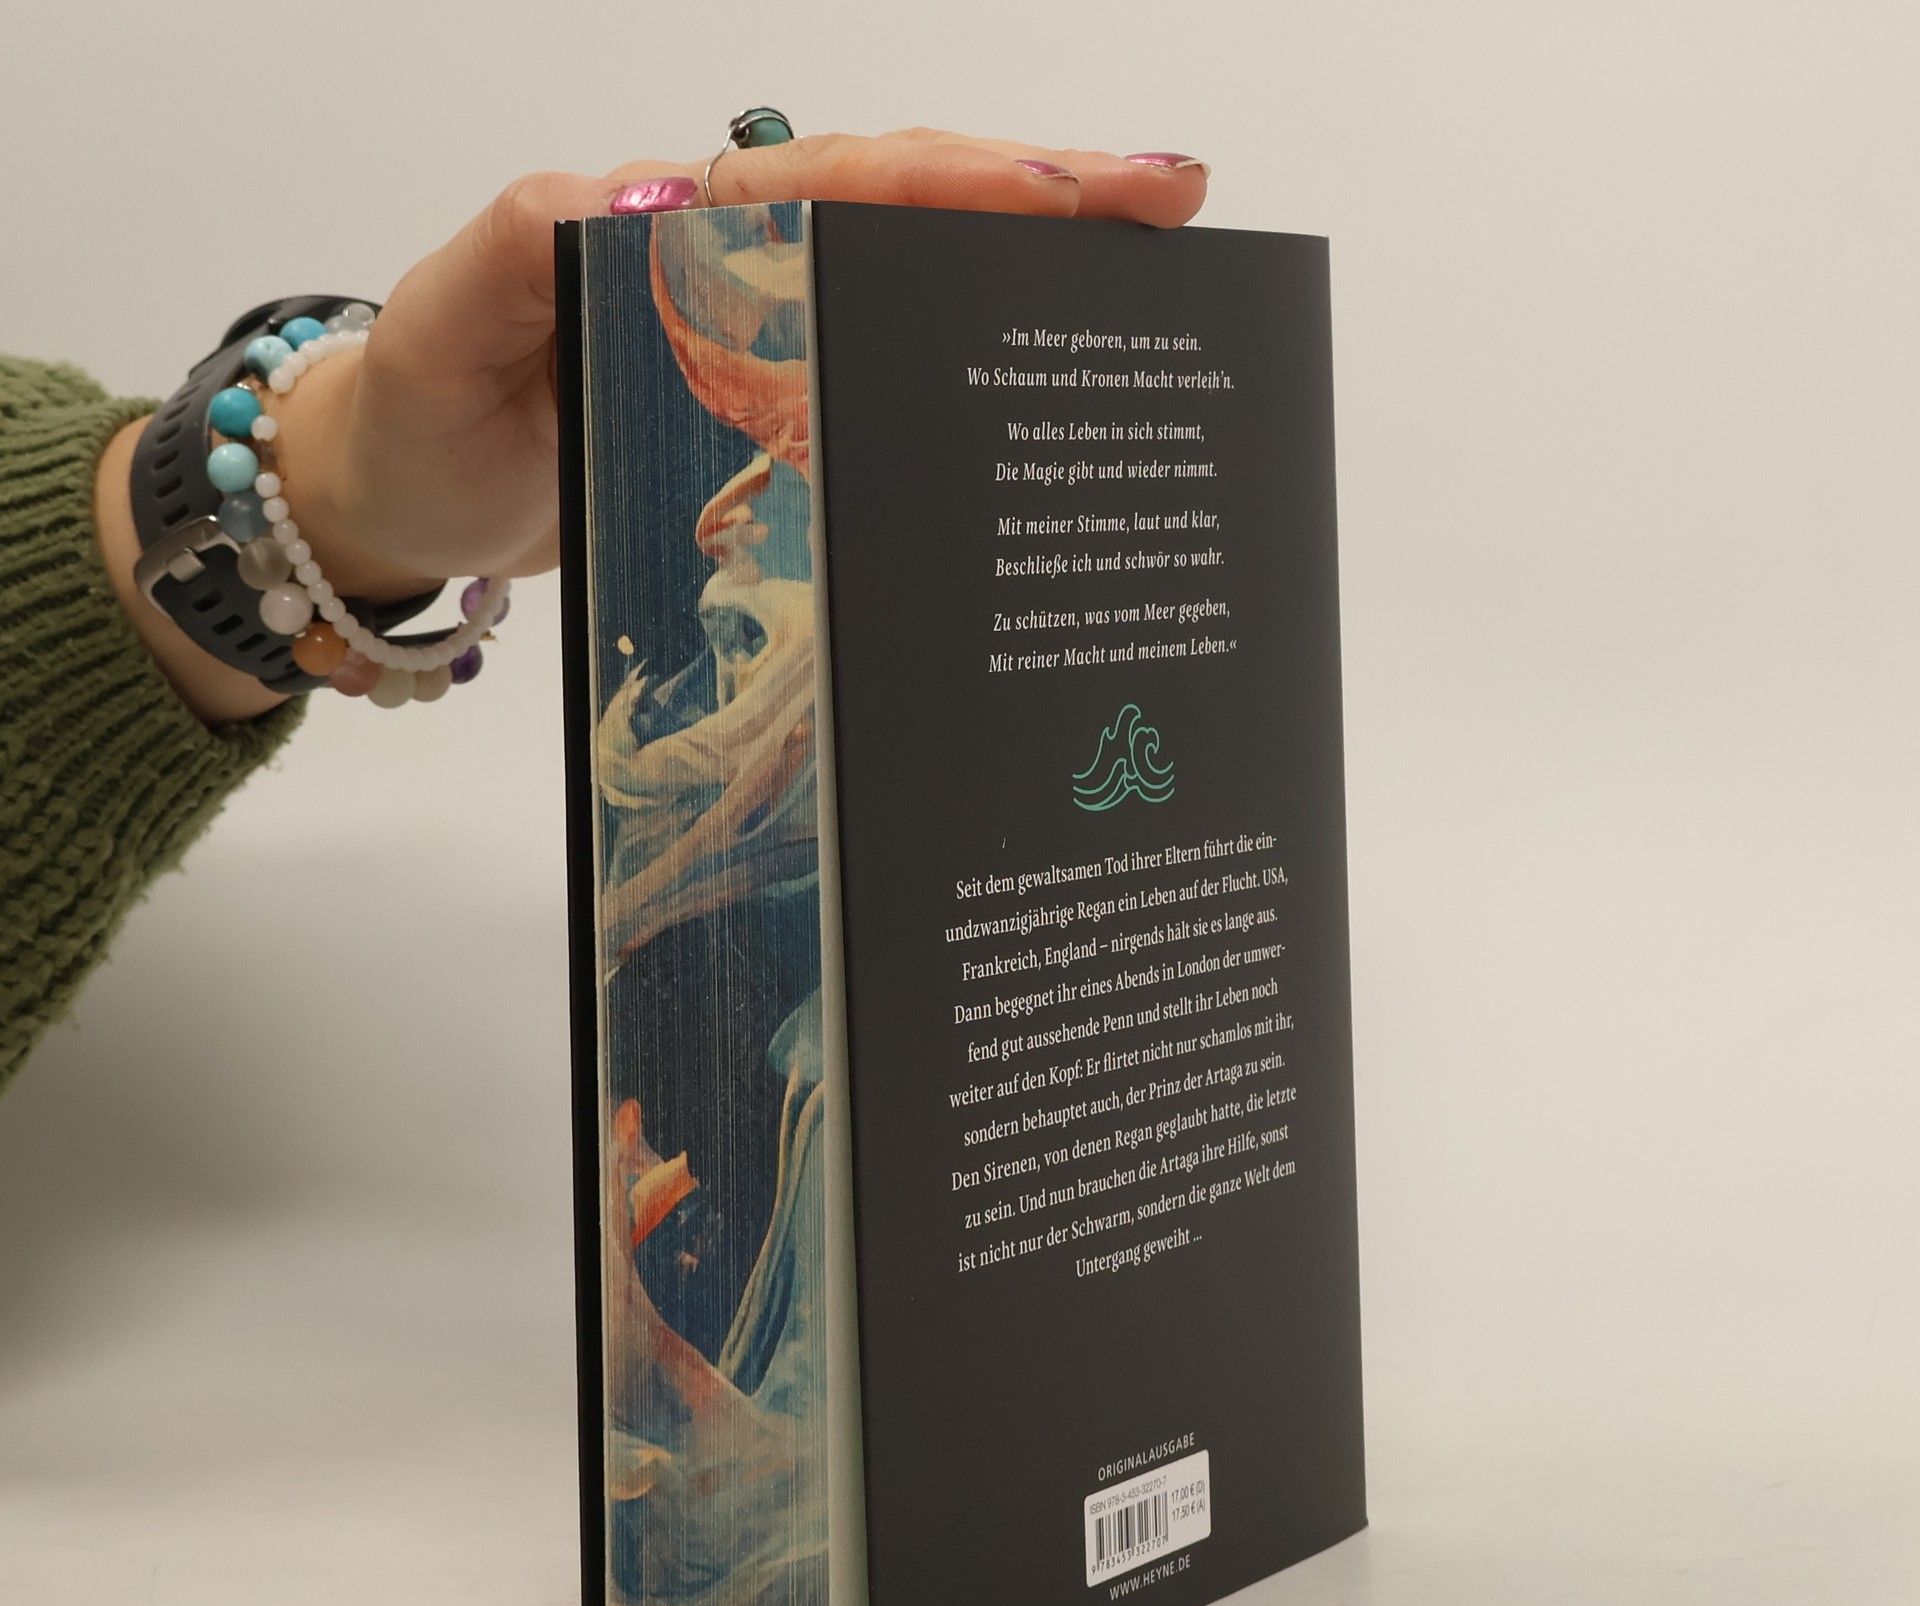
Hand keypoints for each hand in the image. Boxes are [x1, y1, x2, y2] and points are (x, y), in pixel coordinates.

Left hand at [99, 130, 1209, 723]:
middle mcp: (737, 274)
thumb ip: (529, 247)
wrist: (396, 497)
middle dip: (1043, 204)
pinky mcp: (761, 426)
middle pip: (907, 217)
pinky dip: (958, 387)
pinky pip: (875, 390)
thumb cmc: (419, 408)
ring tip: (1148, 291)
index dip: (969, 178)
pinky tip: (1033, 407)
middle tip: (1174, 206)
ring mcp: (757, 350)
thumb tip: (654, 208)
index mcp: (678, 228)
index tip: (1090, 184)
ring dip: (1025, 290)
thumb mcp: (451, 315)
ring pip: (908, 297)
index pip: (846, 182)